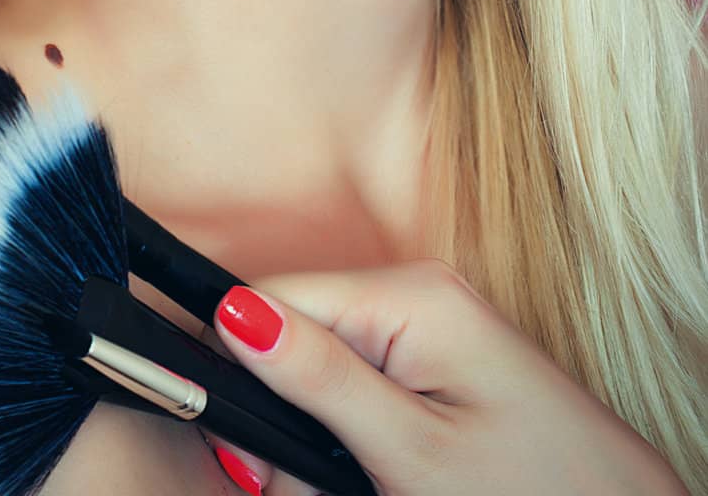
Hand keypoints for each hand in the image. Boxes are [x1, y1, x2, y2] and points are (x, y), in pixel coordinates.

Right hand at [200, 258, 687, 495]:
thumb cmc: (536, 491)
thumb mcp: (413, 452)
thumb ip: (319, 382)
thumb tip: (232, 312)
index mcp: (411, 293)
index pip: (274, 295)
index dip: (238, 361)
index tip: (234, 440)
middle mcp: (419, 292)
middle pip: (296, 333)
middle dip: (286, 412)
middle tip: (317, 483)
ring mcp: (433, 327)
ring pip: (323, 367)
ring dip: (318, 434)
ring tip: (362, 485)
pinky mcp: (441, 364)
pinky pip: (362, 383)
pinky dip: (352, 434)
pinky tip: (379, 473)